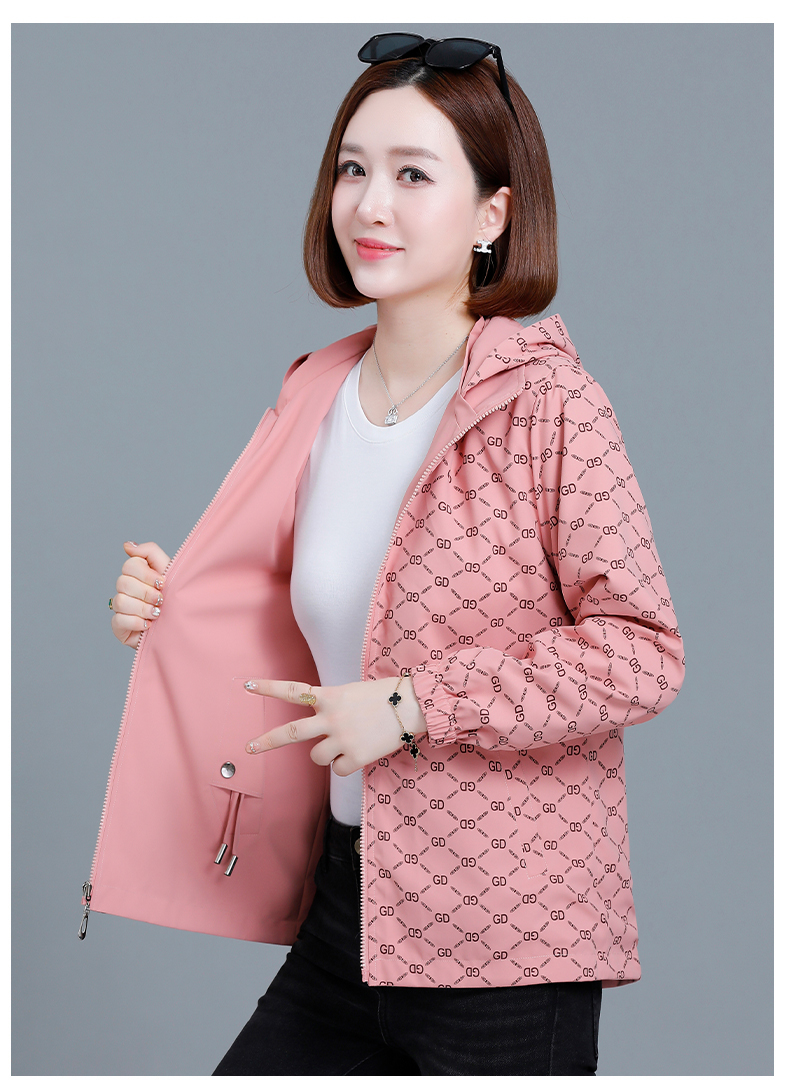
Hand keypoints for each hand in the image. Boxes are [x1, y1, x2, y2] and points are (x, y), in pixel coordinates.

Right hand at [110, 540, 170, 648]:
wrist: (183, 625)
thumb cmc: (176, 597)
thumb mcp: (168, 570)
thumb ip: (150, 552)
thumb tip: (127, 545)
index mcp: (137, 575)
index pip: (129, 565)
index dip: (146, 575)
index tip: (162, 583)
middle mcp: (125, 589)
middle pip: (123, 582)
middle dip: (146, 592)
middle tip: (161, 600)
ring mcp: (120, 607)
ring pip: (120, 601)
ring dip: (143, 608)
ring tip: (156, 614)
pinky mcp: (118, 626)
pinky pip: (118, 620)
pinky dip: (137, 622)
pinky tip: (149, 625)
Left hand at [242, 675, 427, 775]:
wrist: (412, 706)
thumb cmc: (385, 697)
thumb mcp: (352, 692)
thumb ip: (332, 705)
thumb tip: (322, 724)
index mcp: (329, 696)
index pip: (293, 691)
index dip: (269, 688)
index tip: (247, 686)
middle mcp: (331, 717)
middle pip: (291, 733)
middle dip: (267, 742)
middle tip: (249, 747)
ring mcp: (341, 737)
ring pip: (316, 757)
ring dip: (326, 755)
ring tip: (345, 745)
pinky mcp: (355, 756)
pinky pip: (338, 770)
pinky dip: (346, 765)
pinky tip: (361, 753)